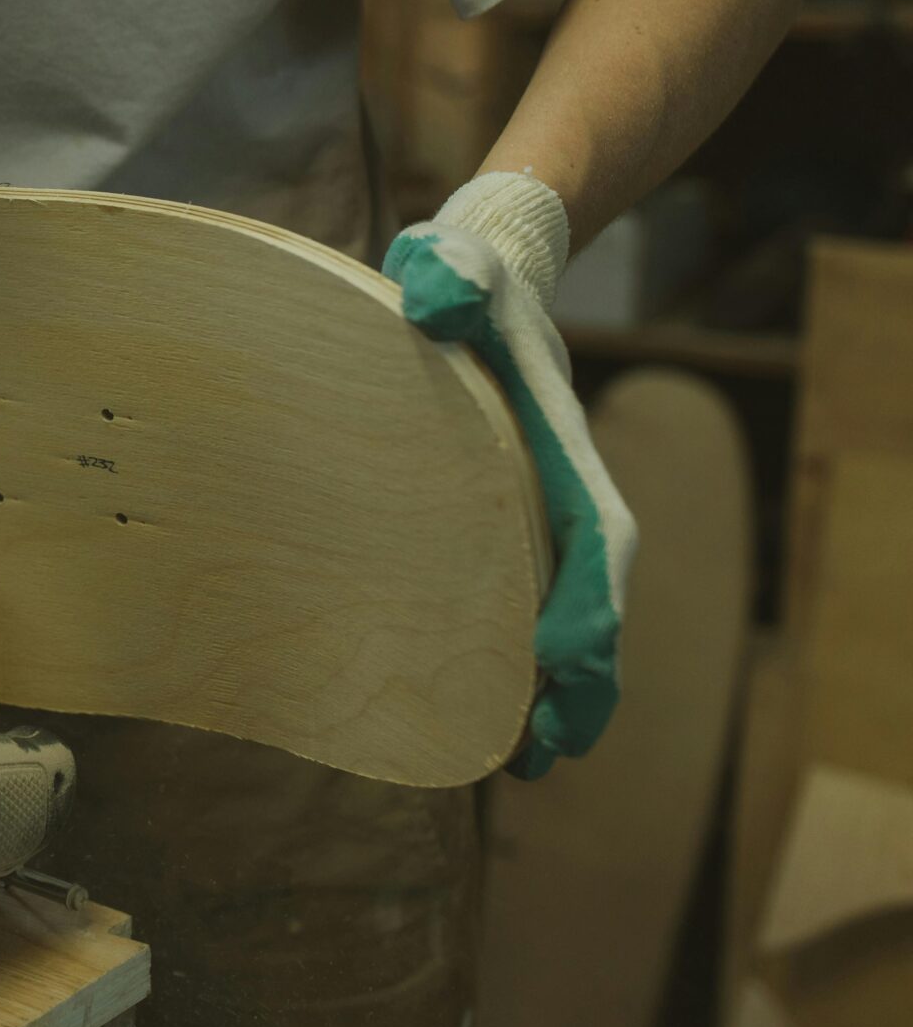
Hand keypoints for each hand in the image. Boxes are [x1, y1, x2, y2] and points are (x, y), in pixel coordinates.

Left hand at [384, 172, 637, 778]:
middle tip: (537, 757)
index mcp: (559, 446)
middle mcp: (563, 486)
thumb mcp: (454, 263)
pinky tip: (484, 704)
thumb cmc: (468, 273)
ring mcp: (539, 504)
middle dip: (580, 683)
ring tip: (521, 764)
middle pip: (595, 599)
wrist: (489, 265)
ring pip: (570, 612)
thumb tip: (430, 304)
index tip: (557, 666)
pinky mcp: (507, 511)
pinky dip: (528, 658)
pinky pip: (533, 596)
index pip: (591, 539)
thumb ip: (446, 276)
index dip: (584, 607)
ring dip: (558, 689)